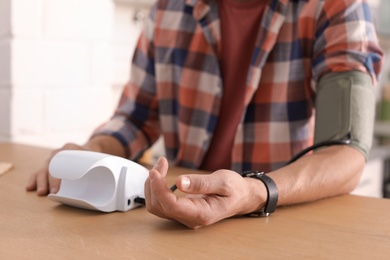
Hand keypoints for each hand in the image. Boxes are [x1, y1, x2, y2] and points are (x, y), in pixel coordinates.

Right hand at [25, 143, 90, 195]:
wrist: (87, 150)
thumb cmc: (91, 157)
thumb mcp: (94, 157)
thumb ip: (94, 165)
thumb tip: (99, 180)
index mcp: (70, 148)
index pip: (62, 160)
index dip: (61, 173)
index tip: (61, 186)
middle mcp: (58, 152)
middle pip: (51, 166)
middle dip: (50, 180)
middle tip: (52, 193)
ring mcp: (51, 159)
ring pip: (43, 169)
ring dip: (41, 182)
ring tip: (41, 193)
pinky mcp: (47, 165)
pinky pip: (38, 172)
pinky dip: (34, 179)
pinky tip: (30, 188)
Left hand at [145, 157, 266, 228]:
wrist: (241, 197)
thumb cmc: (234, 189)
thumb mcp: (222, 182)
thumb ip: (201, 183)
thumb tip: (179, 182)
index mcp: (202, 214)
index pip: (171, 206)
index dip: (159, 189)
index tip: (155, 171)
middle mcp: (190, 219)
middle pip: (159, 206)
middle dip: (154, 183)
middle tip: (161, 162)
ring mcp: (184, 216)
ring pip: (156, 206)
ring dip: (152, 185)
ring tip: (161, 165)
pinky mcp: (180, 211)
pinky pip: (160, 203)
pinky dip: (156, 187)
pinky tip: (161, 174)